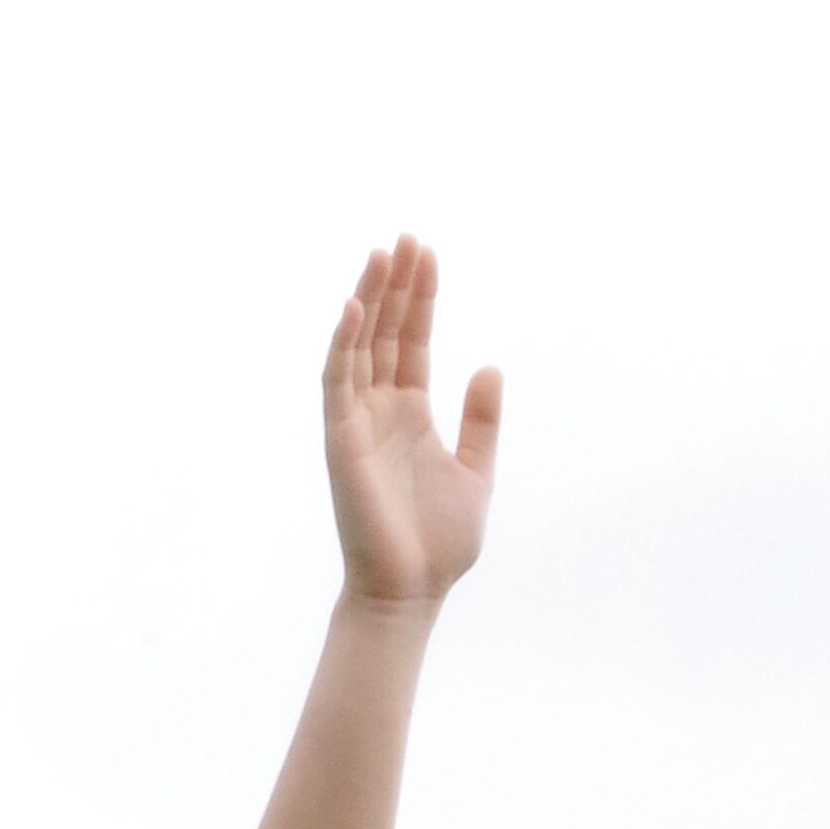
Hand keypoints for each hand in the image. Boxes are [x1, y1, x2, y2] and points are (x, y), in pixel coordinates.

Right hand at [322, 236, 500, 621]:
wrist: (411, 591)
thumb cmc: (439, 542)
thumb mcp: (476, 471)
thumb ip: (481, 420)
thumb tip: (491, 365)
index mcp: (412, 413)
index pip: (414, 341)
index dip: (420, 298)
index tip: (427, 253)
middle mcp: (381, 410)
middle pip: (388, 332)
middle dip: (397, 285)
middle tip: (407, 237)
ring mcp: (358, 422)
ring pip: (360, 346)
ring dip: (370, 300)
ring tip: (382, 254)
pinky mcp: (341, 441)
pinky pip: (338, 383)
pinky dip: (344, 345)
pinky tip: (356, 309)